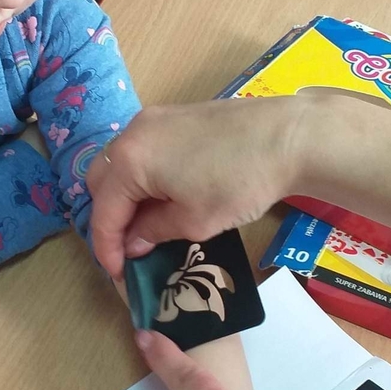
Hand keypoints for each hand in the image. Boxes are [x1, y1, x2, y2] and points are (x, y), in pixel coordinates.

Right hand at [87, 98, 304, 278]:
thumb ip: (153, 231)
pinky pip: (142, 150)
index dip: (107, 247)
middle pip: (103, 182)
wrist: (288, 138)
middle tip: (129, 248)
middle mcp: (132, 133)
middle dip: (110, 218)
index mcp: (130, 160)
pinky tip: (164, 197)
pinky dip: (142, 176)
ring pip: (121, 163)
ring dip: (126, 196)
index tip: (118, 273)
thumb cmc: (239, 183)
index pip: (104, 211)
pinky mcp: (174, 116)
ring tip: (146, 225)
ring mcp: (153, 120)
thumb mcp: (194, 221)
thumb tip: (133, 242)